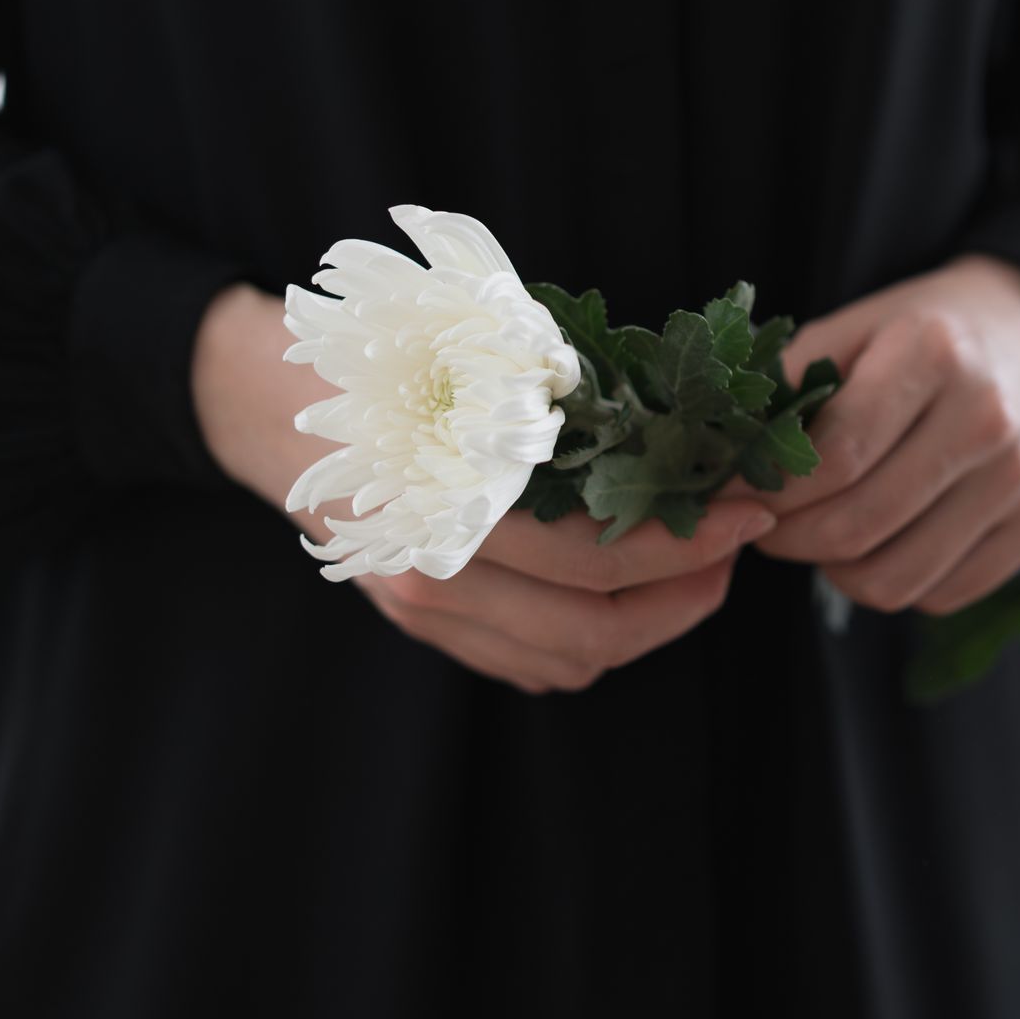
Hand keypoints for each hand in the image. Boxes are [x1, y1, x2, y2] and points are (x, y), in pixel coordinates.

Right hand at [191, 283, 772, 692]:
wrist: (270, 396)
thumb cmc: (388, 355)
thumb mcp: (480, 356)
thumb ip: (571, 402)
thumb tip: (685, 429)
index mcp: (450, 506)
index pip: (598, 558)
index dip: (690, 542)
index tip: (749, 509)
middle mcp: (431, 577)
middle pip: (595, 629)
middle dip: (687, 592)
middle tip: (737, 544)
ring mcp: (422, 611)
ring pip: (569, 659)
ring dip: (650, 622)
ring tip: (697, 567)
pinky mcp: (421, 624)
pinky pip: (530, 662)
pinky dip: (594, 638)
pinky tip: (632, 589)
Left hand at [746, 254, 1019, 614]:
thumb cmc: (919, 334)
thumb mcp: (850, 330)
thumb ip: (784, 389)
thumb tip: (714, 462)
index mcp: (933, 354)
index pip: (833, 457)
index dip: (768, 490)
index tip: (731, 493)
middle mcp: (988, 417)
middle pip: (859, 525)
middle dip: (788, 538)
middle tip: (763, 525)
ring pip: (896, 577)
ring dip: (835, 571)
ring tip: (819, 535)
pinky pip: (941, 595)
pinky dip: (893, 582)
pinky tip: (879, 542)